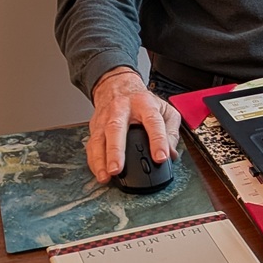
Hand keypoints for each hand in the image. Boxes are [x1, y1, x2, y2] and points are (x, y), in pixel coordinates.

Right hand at [87, 68, 181, 183]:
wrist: (118, 86)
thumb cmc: (143, 101)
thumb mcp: (165, 110)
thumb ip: (171, 132)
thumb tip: (172, 154)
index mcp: (144, 104)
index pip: (153, 122)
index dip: (158, 141)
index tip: (161, 158)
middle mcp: (121, 109)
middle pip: (116, 128)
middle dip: (116, 150)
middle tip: (118, 169)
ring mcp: (105, 118)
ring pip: (99, 138)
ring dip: (101, 159)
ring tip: (107, 175)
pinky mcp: (95, 126)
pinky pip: (91, 145)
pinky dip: (94, 161)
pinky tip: (99, 172)